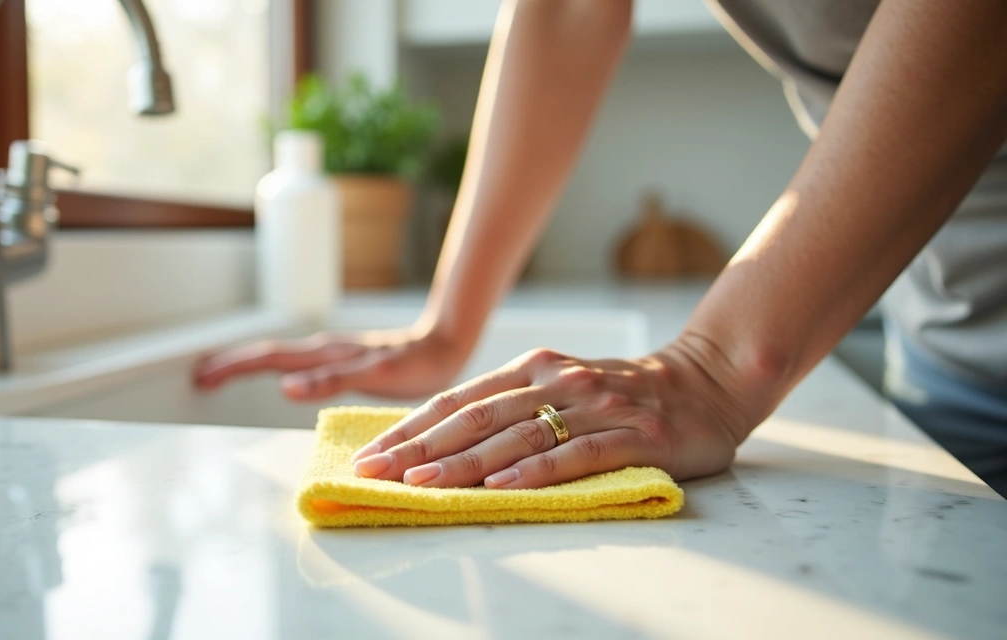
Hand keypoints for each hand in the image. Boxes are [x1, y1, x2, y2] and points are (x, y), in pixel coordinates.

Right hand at [192, 328, 469, 400]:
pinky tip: (274, 378)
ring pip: (278, 356)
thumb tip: (284, 386)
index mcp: (323, 354)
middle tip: (199, 376)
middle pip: (265, 354)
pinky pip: (297, 363)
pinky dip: (274, 369)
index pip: (266, 357)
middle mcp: (322, 351)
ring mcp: (330, 354)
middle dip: (230, 363)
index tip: (203, 376)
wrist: (445, 346)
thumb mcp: (374, 376)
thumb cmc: (416, 364)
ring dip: (247, 364)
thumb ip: (329, 380)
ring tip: (220, 373)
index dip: (233, 366)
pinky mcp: (341, 361)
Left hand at [350, 340, 758, 487]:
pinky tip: (502, 486)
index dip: (409, 429)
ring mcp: (595, 405)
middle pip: (476, 417)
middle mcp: (557, 380)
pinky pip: (578, 454)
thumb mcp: (560, 387)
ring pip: (518, 435)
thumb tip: (440, 442)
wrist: (706, 383)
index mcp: (532, 368)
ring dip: (464, 461)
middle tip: (376, 473)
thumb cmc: (620, 394)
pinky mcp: (632, 434)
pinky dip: (537, 470)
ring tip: (422, 483)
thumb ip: (511, 406)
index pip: (458, 400)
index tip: (369, 456)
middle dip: (419, 448)